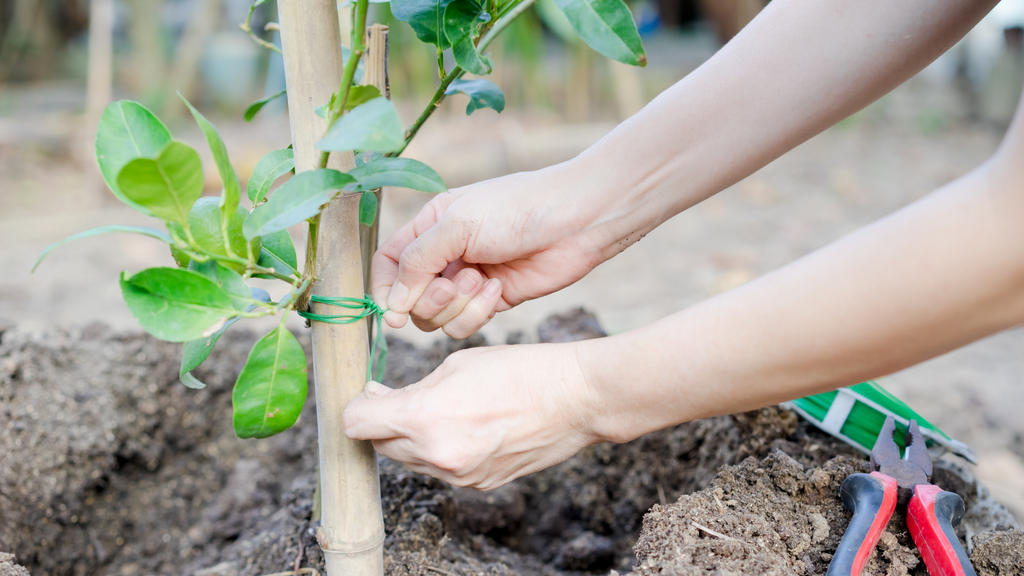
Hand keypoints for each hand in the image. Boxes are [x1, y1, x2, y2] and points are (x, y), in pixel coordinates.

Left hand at [341, 342, 599, 489]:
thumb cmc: (519, 370)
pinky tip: (465, 424)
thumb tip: (381, 400)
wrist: (575, 399)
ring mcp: (458, 476)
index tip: (369, 394)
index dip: (357, 407)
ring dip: (411, 438)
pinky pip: (441, 468)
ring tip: (439, 408)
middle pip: (379, 445)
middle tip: (396, 396)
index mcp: (423, 418)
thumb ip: (412, 389)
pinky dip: (441, 449)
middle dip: (382, 422)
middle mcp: (436, 455)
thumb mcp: (455, 365)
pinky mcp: (478, 485)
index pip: (356, 425)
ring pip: (410, 460)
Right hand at [373, 166, 606, 337]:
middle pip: (410, 298)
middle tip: (452, 285)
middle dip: (428, 299)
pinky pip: (465, 324)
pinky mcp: (492, 301)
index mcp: (430, 226)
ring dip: (456, 306)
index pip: (389, 264)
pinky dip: (478, 313)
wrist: (575, 221)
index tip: (392, 312)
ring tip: (482, 281)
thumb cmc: (516, 209)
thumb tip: (392, 304)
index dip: (384, 290)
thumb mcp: (457, 225)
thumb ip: (417, 262)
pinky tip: (499, 289)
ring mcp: (468, 281)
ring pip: (437, 317)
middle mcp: (445, 255)